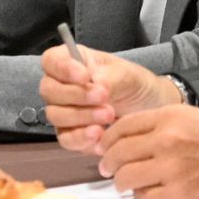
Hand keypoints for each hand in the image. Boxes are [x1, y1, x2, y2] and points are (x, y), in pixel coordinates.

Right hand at [39, 45, 179, 154]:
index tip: (85, 76)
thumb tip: (96, 85)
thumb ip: (110, 78)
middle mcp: (62, 86)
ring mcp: (63, 111)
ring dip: (81, 117)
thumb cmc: (135, 85)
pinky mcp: (70, 134)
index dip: (62, 68)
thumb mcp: (128, 75)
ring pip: (56, 115)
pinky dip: (81, 138)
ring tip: (109, 115)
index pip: (51, 60)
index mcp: (72, 62)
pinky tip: (99, 135)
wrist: (149, 110)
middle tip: (104, 97)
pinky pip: (66, 138)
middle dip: (76, 95)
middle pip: (49, 90)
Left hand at [96, 105, 198, 198]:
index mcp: (172, 116)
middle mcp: (167, 139)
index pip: (122, 126)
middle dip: (109, 163)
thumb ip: (166, 125)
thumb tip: (136, 138)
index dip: (108, 139)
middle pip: (118, 152)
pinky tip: (149, 193)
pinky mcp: (178, 194)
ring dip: (122, 182)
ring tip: (128, 184)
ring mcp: (170, 168)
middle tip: (110, 169)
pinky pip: (143, 197)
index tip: (106, 147)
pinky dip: (141, 197)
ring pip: (124, 178)